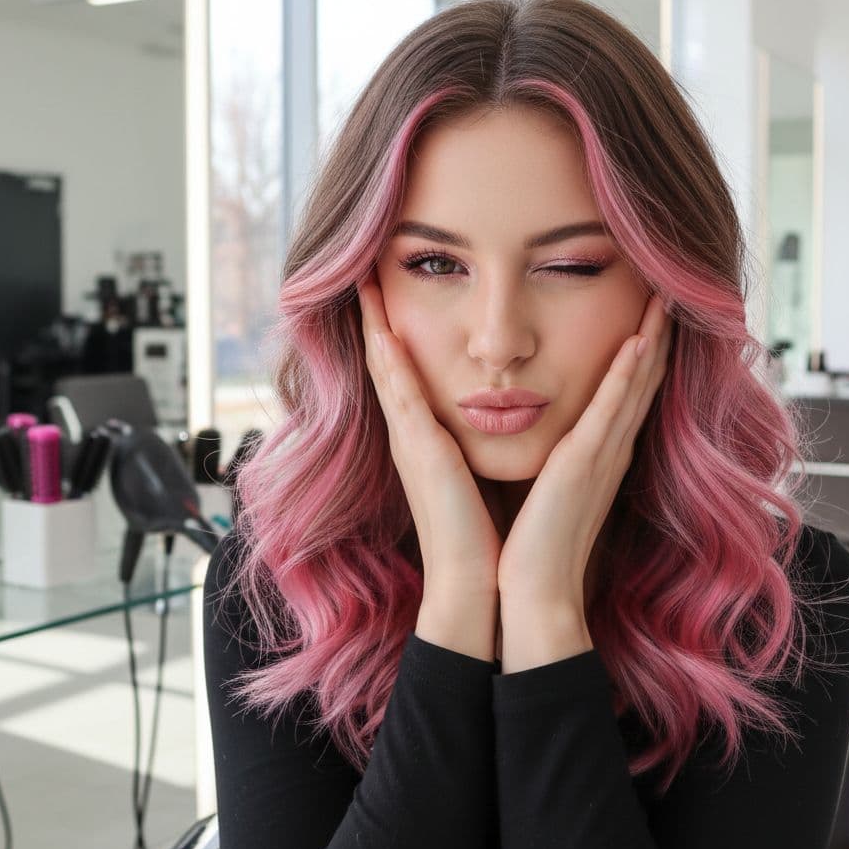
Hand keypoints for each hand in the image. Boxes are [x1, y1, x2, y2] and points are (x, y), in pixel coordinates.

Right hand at [357, 271, 502, 597]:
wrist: (476, 580)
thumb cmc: (482, 530)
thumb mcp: (474, 472)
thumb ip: (470, 442)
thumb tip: (490, 415)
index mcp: (425, 436)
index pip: (402, 370)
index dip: (389, 329)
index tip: (383, 288)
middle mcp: (410, 433)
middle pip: (385, 360)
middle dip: (372, 314)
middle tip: (358, 267)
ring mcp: (408, 441)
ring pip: (385, 367)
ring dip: (373, 322)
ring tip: (361, 277)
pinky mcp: (418, 452)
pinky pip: (400, 395)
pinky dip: (388, 359)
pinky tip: (381, 326)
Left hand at [496, 292, 672, 612]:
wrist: (530, 590)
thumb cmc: (531, 542)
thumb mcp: (545, 487)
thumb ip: (552, 458)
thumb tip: (544, 436)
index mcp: (598, 454)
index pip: (626, 391)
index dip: (642, 352)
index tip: (647, 313)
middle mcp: (609, 450)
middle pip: (642, 380)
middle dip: (656, 335)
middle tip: (671, 291)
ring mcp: (602, 455)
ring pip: (635, 384)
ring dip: (650, 340)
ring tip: (664, 300)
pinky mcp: (585, 465)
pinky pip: (612, 409)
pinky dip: (627, 375)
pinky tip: (639, 342)